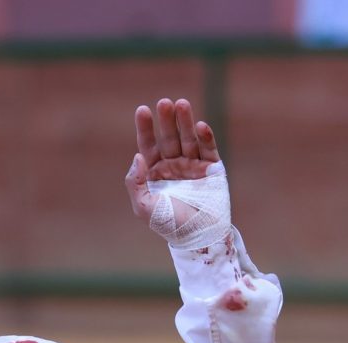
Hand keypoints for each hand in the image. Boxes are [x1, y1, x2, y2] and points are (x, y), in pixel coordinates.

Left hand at [125, 98, 220, 226]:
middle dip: (166, 120)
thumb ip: (136, 183)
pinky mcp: (211, 169)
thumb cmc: (168, 224)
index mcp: (154, 172)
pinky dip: (205, 137)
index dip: (145, 128)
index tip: (142, 110)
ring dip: (185, 122)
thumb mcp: (144, 206)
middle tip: (164, 102)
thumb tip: (138, 157)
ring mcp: (192, 165)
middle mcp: (173, 165)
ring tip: (181, 104)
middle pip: (168, 137)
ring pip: (188, 138)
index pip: (148, 145)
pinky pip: (208, 149)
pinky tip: (199, 125)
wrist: (197, 237)